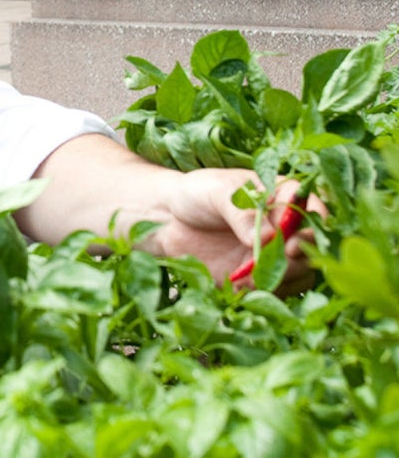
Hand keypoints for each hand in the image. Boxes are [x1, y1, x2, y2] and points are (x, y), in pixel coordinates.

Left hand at [151, 167, 319, 291]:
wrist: (169, 219)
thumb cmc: (198, 193)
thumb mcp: (218, 192)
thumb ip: (242, 212)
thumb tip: (269, 237)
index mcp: (284, 197)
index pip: (314, 212)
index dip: (310, 229)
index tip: (292, 244)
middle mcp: (287, 227)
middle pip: (312, 249)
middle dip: (298, 260)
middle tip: (273, 264)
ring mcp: (276, 254)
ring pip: (300, 274)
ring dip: (280, 278)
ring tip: (249, 275)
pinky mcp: (260, 276)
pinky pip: (275, 292)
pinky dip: (261, 292)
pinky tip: (238, 284)